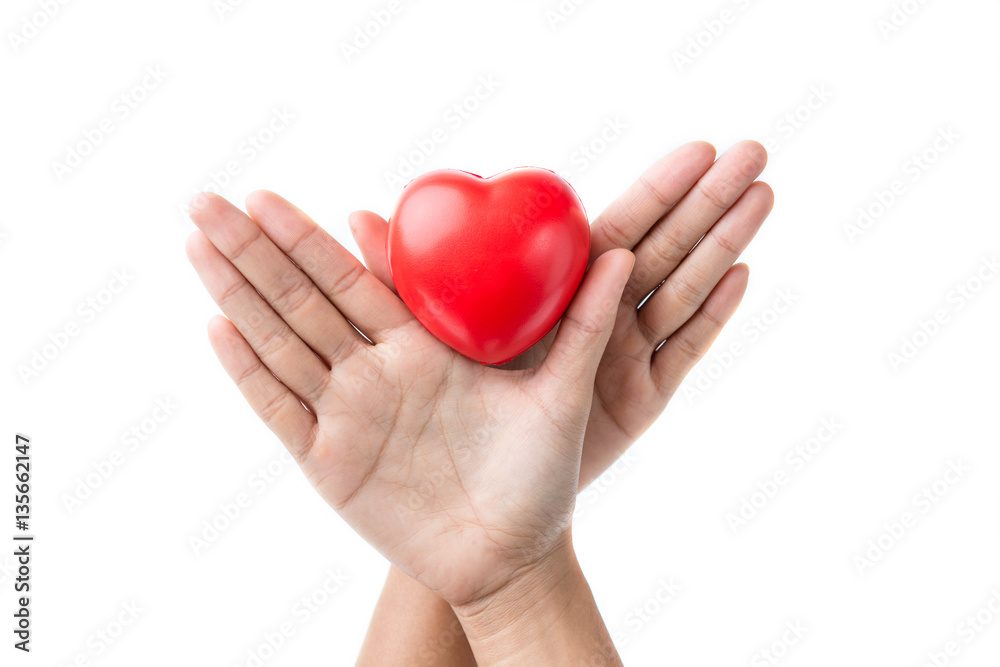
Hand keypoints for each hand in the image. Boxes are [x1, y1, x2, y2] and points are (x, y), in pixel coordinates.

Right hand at [186, 190, 633, 608]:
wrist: (515, 554)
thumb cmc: (542, 474)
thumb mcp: (562, 392)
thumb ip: (582, 323)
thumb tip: (623, 251)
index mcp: (422, 345)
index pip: (355, 278)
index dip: (311, 238)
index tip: (272, 193)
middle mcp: (375, 370)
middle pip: (302, 298)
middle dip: (253, 250)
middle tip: (206, 199)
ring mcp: (346, 413)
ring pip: (280, 342)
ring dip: (236, 293)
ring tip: (195, 241)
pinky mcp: (327, 462)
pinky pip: (280, 409)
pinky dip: (248, 371)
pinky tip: (216, 326)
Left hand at [350, 140, 772, 486]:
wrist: (475, 502)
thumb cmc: (448, 415)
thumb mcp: (430, 344)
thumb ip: (406, 280)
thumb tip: (356, 214)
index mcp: (555, 293)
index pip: (617, 226)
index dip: (657, 186)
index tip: (695, 146)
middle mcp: (599, 318)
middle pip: (665, 246)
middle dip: (709, 199)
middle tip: (754, 150)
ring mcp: (627, 358)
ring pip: (684, 288)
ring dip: (724, 241)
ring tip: (764, 193)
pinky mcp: (642, 402)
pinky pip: (684, 354)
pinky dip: (714, 317)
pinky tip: (743, 274)